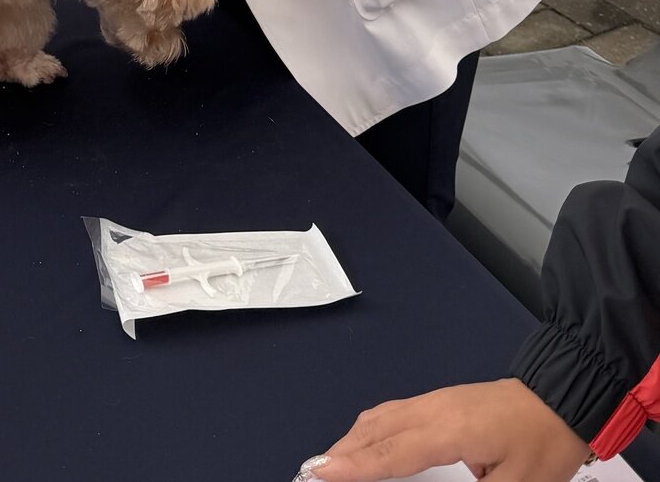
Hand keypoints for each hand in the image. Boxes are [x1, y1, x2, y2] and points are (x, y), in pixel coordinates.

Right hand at [308, 380, 591, 481]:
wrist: (561, 398)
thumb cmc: (544, 443)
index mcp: (449, 429)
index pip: (392, 452)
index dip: (355, 466)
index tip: (322, 474)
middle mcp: (432, 409)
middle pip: (376, 431)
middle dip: (341, 453)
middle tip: (310, 473)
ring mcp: (433, 401)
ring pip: (379, 418)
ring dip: (351, 440)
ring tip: (327, 463)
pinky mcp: (438, 401)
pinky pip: (391, 413)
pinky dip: (367, 429)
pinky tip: (361, 439)